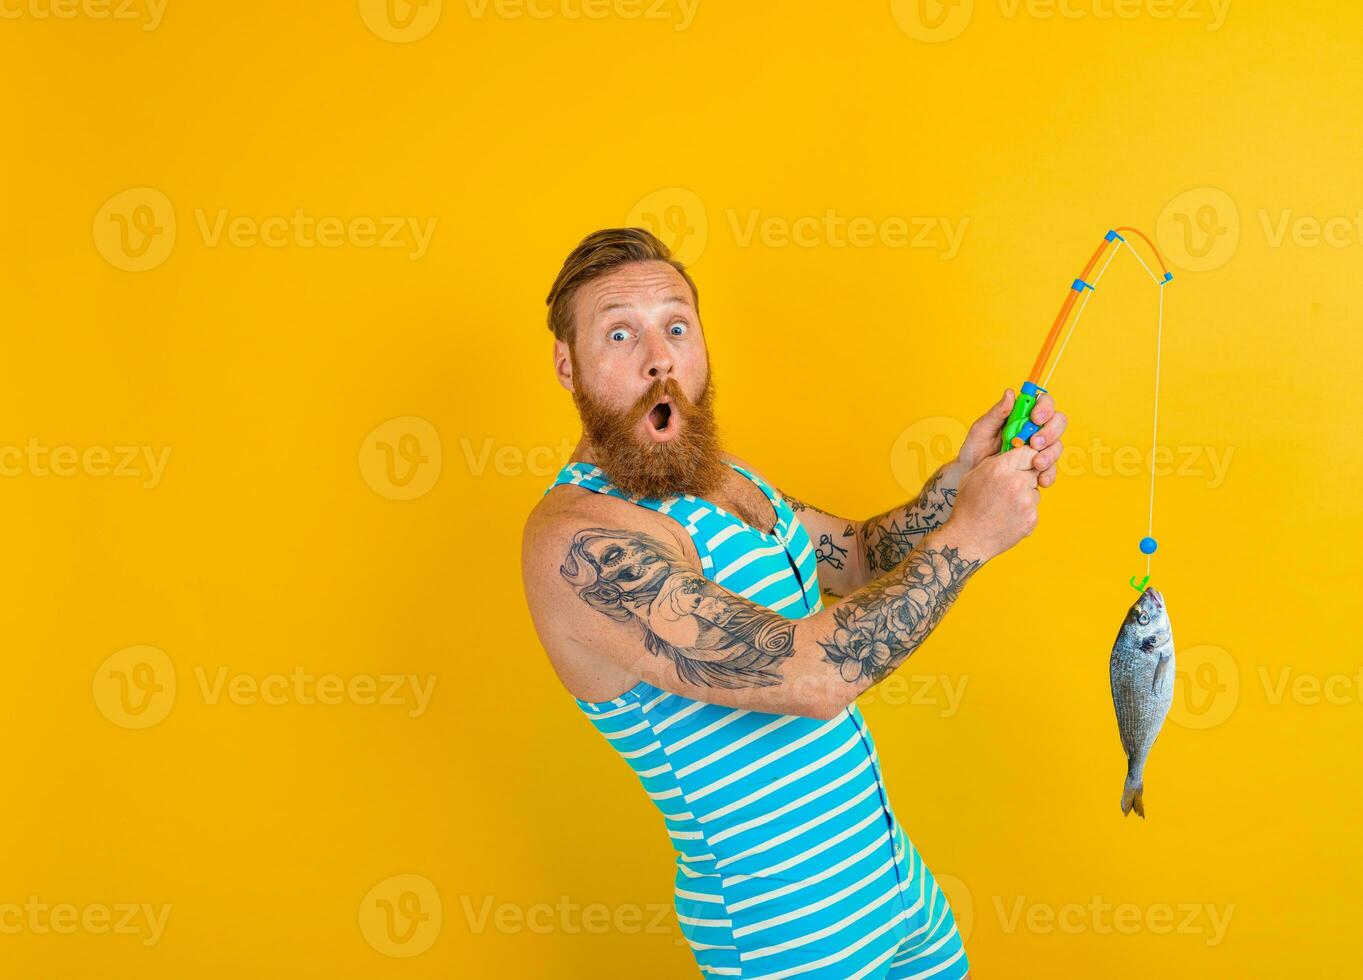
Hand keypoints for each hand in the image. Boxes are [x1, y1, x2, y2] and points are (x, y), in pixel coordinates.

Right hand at [942, 445, 1040, 561]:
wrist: (968, 538)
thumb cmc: (968, 506)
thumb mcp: (973, 475)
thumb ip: (995, 462)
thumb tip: (1012, 453)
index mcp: (1000, 468)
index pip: (1028, 452)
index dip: (1026, 456)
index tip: (1024, 462)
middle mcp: (1016, 482)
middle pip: (1035, 470)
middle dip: (1026, 476)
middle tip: (1011, 487)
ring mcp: (1026, 502)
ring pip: (1035, 491)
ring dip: (1026, 495)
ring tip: (1005, 506)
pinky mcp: (1032, 518)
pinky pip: (1034, 509)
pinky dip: (1024, 512)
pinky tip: (1008, 517)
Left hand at [953, 388, 1067, 488]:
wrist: (970, 475)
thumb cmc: (975, 449)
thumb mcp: (981, 429)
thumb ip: (997, 413)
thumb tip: (1010, 393)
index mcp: (1023, 415)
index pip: (1044, 403)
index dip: (1045, 408)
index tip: (1035, 418)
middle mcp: (1035, 430)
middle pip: (1057, 422)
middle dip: (1050, 432)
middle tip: (1035, 443)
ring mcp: (1039, 450)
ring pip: (1057, 446)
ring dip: (1050, 454)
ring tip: (1036, 463)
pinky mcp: (1038, 469)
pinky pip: (1051, 470)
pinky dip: (1049, 474)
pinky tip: (1041, 480)